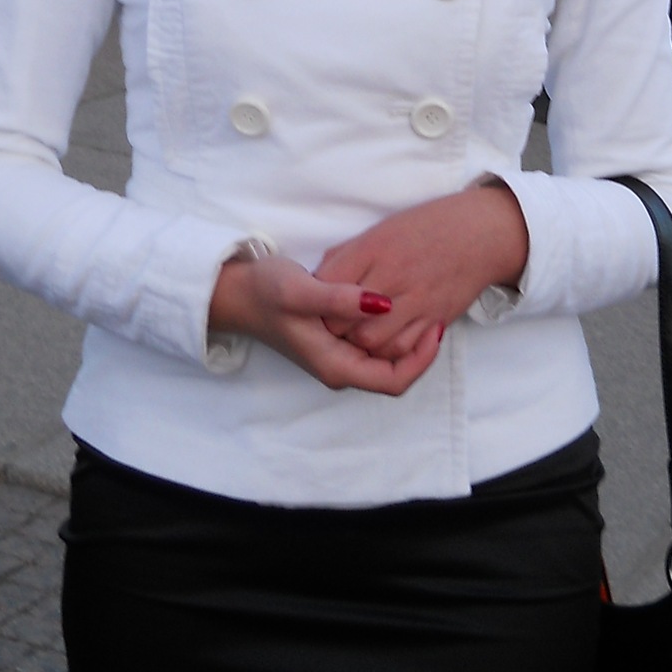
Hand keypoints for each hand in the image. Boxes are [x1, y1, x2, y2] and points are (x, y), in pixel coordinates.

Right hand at [208, 254, 441, 394]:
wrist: (234, 292)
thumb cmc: (265, 292)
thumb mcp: (302, 290)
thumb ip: (341, 299)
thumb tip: (383, 305)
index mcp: (335, 366)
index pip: (394, 381)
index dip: (422, 359)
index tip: (436, 326)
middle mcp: (339, 367)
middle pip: (394, 371)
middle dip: (419, 347)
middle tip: (436, 311)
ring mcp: (337, 354)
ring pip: (385, 356)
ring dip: (408, 336)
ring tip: (424, 303)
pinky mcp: (334, 339)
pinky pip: (374, 342)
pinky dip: (391, 326)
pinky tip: (398, 299)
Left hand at [314, 184, 528, 361]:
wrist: (481, 233)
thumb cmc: (427, 227)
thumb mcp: (381, 230)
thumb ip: (348, 255)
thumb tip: (320, 278)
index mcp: (374, 248)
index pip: (327, 285)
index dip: (317, 298)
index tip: (318, 300)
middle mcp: (394, 276)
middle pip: (344, 321)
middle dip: (333, 327)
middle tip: (333, 322)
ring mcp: (417, 301)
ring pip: (371, 342)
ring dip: (358, 343)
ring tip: (358, 333)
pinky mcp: (435, 319)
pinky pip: (402, 348)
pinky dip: (388, 350)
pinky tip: (386, 339)